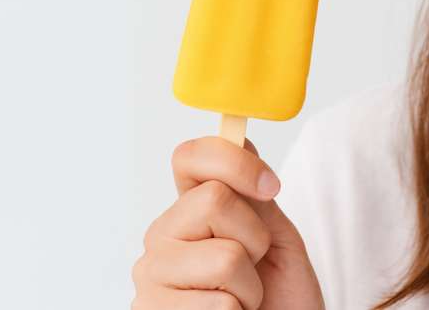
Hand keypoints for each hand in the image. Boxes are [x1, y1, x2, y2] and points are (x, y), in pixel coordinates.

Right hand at [132, 136, 324, 308]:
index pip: (189, 156)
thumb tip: (238, 136)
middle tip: (253, 265)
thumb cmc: (278, 293)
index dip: (234, 161)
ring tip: (243, 300)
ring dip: (250, 286)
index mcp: (188, 210)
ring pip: (224, 257)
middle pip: (213, 198)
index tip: (270, 187)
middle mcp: (161, 238)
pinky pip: (220, 306)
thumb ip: (253, 194)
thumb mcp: (275, 235)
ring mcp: (151, 279)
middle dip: (255, 236)